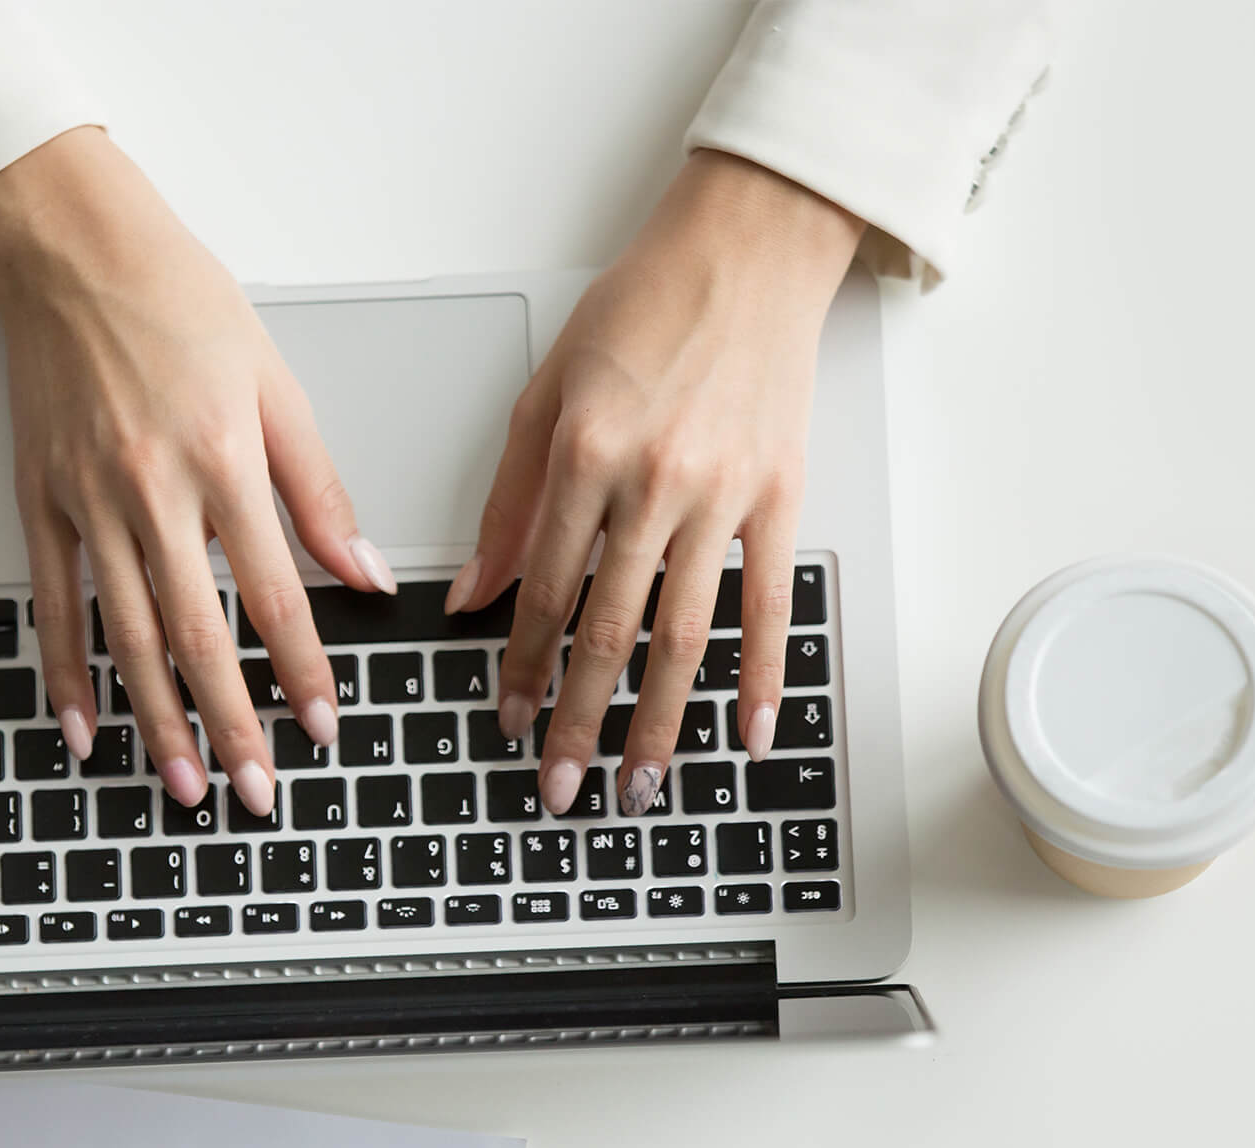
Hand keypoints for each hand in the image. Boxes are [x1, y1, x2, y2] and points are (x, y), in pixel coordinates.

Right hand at [0, 127, 394, 813]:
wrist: (75, 247)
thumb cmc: (179, 300)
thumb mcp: (277, 385)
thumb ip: (320, 492)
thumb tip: (366, 573)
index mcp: (223, 461)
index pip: (274, 595)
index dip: (300, 670)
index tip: (322, 725)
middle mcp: (151, 490)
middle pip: (197, 635)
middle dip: (231, 725)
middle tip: (253, 791)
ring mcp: (87, 501)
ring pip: (126, 635)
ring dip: (156, 720)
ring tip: (180, 783)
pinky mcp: (40, 499)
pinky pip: (52, 604)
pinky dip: (65, 672)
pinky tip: (83, 726)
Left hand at [446, 150, 862, 816]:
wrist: (744, 252)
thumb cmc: (642, 309)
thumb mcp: (545, 393)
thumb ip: (509, 502)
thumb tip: (474, 594)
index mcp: (583, 455)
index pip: (543, 592)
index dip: (524, 669)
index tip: (510, 723)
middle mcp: (652, 483)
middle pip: (609, 631)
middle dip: (579, 722)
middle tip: (562, 788)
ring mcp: (723, 496)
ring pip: (684, 636)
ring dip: (658, 722)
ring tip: (639, 785)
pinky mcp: (780, 497)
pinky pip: (769, 605)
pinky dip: (761, 677)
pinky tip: (748, 734)